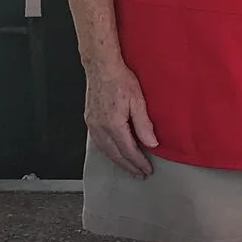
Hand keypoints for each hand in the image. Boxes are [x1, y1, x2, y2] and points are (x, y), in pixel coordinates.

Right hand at [83, 60, 157, 177]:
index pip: (128, 151)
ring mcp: (93, 124)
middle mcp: (100, 127)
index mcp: (114, 124)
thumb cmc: (120, 80)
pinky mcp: (89, 120)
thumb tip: (151, 143)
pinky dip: (107, 152)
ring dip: (117, 161)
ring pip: (105, 151)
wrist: (101, 67)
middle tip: (139, 174)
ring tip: (128, 167)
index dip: (138, 162)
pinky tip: (113, 153)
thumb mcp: (138, 101)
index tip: (146, 169)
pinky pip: (98, 143)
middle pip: (115, 155)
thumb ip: (144, 125)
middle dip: (128, 166)